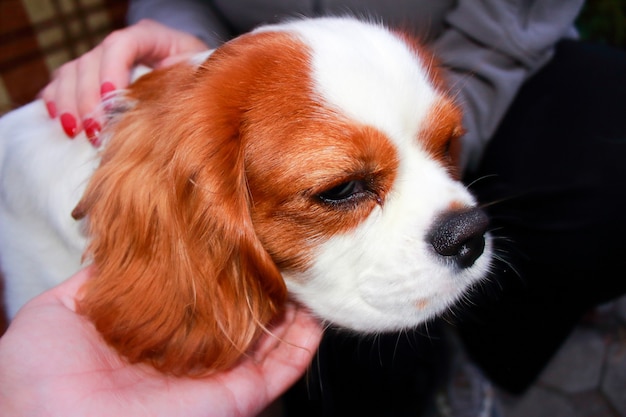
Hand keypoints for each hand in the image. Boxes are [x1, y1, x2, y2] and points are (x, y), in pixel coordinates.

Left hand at [0, 268, 321, 416]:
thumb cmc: (42, 376)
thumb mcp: (58, 312)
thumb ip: (100, 282)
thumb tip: (126, 252)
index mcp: (155, 335)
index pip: (201, 299)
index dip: (224, 270)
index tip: (241, 237)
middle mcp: (192, 355)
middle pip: (242, 317)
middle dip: (265, 284)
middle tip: (284, 249)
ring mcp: (218, 376)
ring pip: (271, 340)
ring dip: (294, 309)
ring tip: (310, 270)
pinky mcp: (239, 396)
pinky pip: (283, 369)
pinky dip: (306, 343)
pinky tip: (317, 310)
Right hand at [41, 19, 208, 143]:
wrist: (190, 82)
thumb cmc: (197, 79)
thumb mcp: (199, 75)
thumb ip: (186, 78)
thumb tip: (168, 91)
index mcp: (150, 37)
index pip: (122, 43)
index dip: (112, 69)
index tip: (111, 99)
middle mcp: (120, 45)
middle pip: (90, 61)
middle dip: (88, 99)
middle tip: (95, 132)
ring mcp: (101, 60)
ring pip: (70, 72)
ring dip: (69, 104)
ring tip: (77, 133)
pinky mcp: (89, 78)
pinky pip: (60, 83)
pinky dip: (56, 101)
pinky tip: (60, 121)